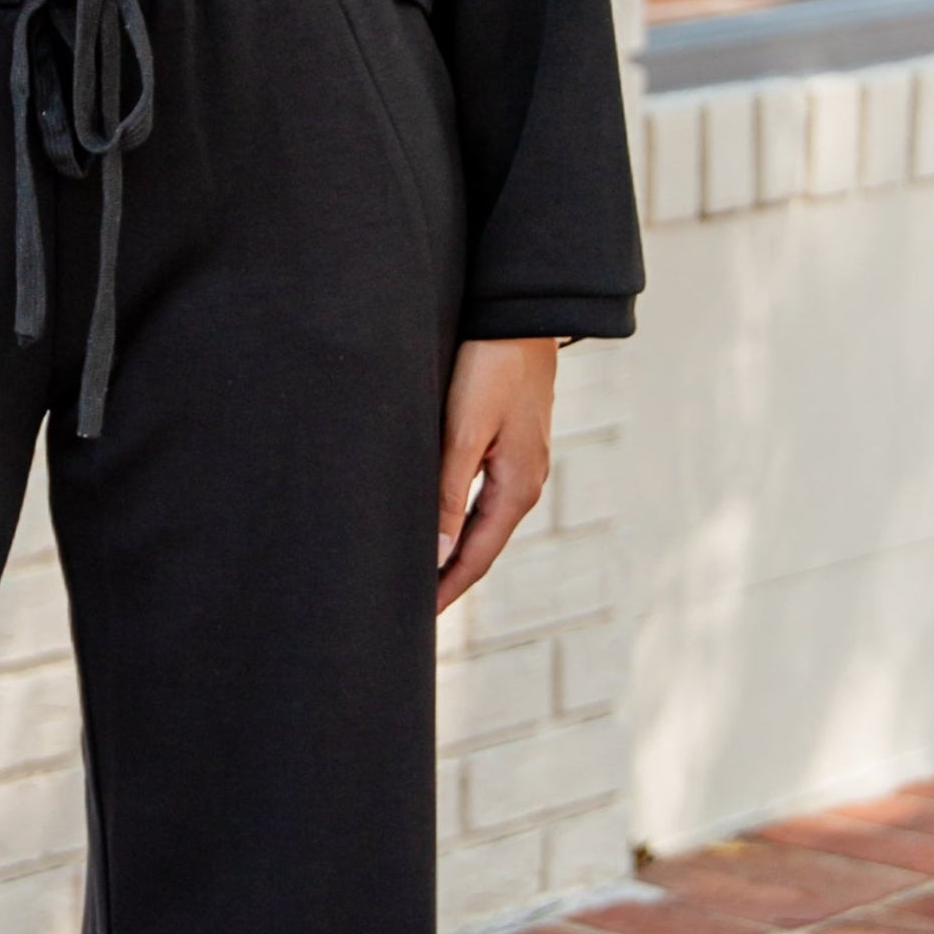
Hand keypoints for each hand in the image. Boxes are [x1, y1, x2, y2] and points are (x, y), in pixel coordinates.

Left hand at [436, 337, 557, 618]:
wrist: (519, 314)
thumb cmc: (490, 366)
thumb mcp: (463, 432)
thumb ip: (447, 494)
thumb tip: (437, 554)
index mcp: (518, 487)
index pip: (476, 558)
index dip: (445, 591)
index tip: (415, 620)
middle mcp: (525, 482)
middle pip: (480, 547)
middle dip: (447, 580)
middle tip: (409, 609)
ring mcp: (520, 463)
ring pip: (481, 523)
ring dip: (452, 551)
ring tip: (417, 575)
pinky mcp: (510, 443)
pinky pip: (481, 497)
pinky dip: (458, 520)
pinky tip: (436, 522)